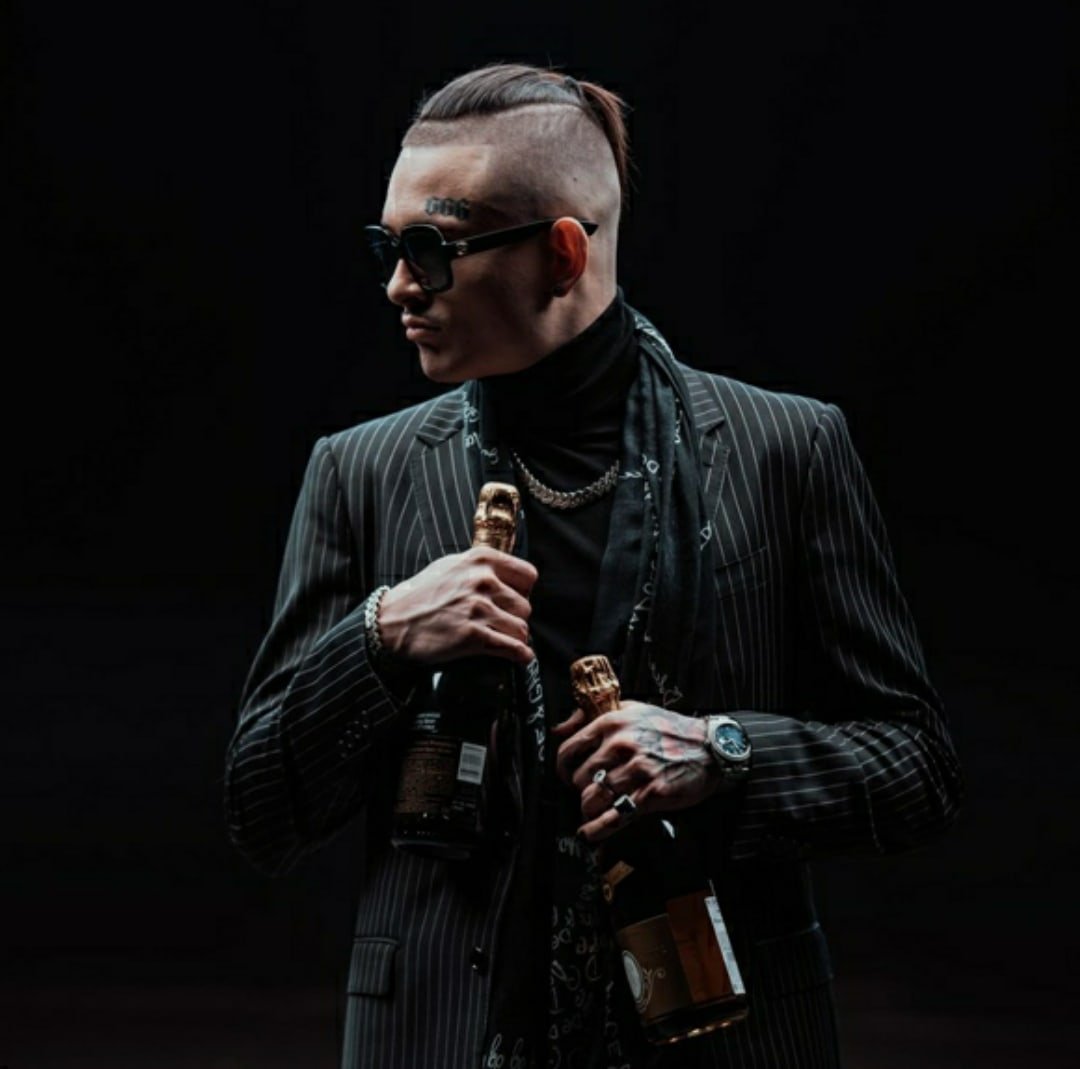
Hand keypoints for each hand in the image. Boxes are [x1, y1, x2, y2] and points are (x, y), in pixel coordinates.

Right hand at [377, 546, 537, 665]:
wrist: (392, 622)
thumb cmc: (421, 595)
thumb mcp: (451, 566)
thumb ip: (481, 567)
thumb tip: (508, 577)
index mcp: (481, 560)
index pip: (528, 576)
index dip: (523, 591)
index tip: (514, 601)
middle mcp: (483, 581)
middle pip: (525, 606)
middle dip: (515, 618)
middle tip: (500, 624)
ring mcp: (478, 609)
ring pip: (521, 628)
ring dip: (515, 638)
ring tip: (503, 640)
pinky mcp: (473, 636)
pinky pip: (513, 648)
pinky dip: (521, 655)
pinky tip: (520, 657)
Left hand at [553, 701, 720, 840]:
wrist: (709, 747)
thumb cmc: (669, 729)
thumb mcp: (631, 710)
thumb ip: (591, 716)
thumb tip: (558, 728)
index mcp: (613, 722)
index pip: (570, 749)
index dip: (562, 768)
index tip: (565, 775)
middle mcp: (623, 744)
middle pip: (580, 778)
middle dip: (581, 790)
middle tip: (589, 793)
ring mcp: (638, 770)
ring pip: (594, 799)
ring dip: (590, 809)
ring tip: (592, 810)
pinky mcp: (652, 794)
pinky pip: (615, 816)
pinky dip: (598, 829)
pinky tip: (589, 833)